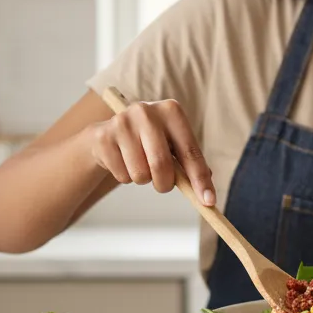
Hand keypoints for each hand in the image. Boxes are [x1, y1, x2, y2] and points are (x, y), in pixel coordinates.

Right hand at [87, 98, 216, 204]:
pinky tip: (122, 161)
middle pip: (161, 164)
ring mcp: (122, 122)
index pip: (190, 151)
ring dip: (143, 180)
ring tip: (139, 165)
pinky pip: (122, 176)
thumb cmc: (150, 142)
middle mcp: (146, 111)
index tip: (208, 202)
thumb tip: (206, 195)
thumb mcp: (173, 145)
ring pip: (140, 174)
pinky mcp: (103, 137)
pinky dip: (125, 177)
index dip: (200, 179)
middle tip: (163, 185)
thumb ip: (191, 166)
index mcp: (171, 111)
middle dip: (165, 184)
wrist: (109, 135)